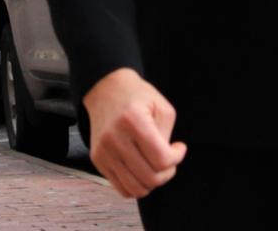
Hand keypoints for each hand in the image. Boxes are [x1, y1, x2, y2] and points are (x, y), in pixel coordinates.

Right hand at [83, 67, 186, 198]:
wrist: (107, 90)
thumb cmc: (137, 96)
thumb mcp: (161, 105)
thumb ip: (166, 134)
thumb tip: (167, 160)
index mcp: (134, 120)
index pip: (161, 158)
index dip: (177, 158)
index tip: (179, 148)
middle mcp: (115, 138)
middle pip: (149, 177)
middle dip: (167, 173)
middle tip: (170, 160)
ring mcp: (104, 152)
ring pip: (135, 188)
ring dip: (152, 183)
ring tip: (157, 167)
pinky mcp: (98, 160)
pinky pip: (121, 188)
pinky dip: (137, 186)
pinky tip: (143, 170)